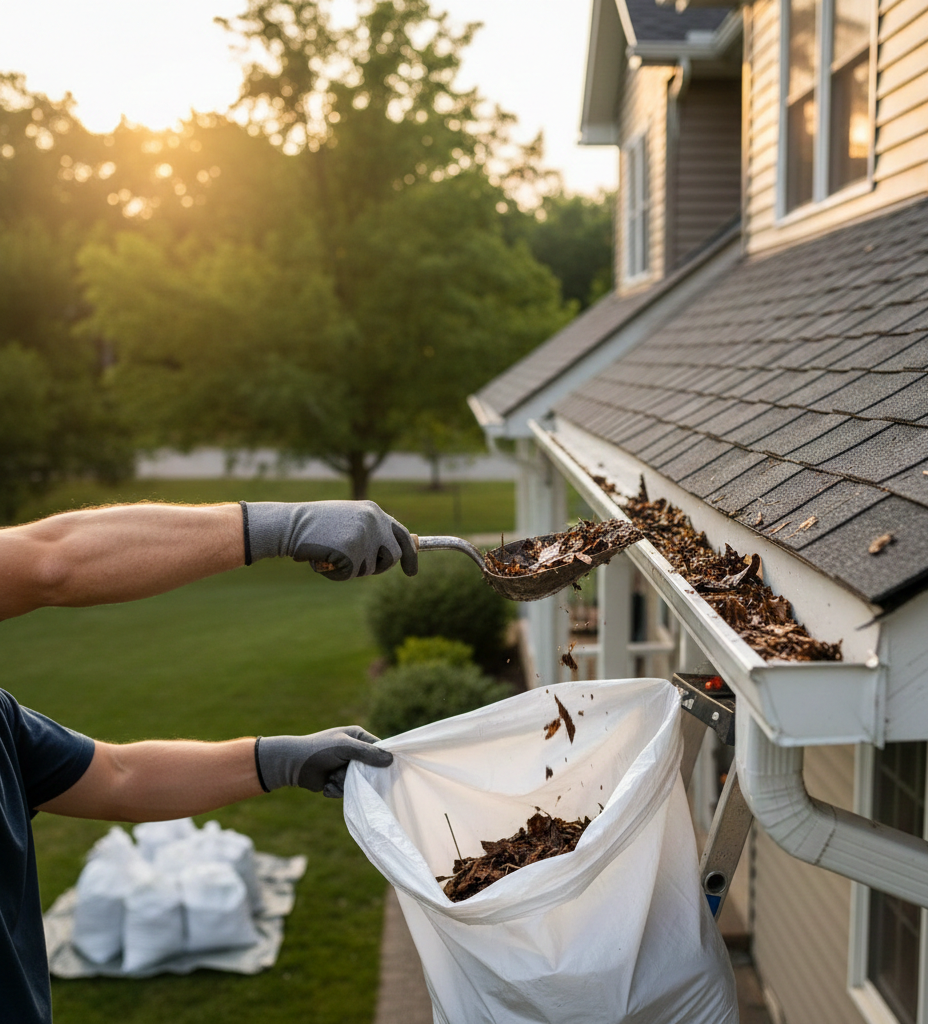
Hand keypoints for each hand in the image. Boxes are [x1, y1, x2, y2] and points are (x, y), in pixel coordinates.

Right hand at [241, 500, 416, 580]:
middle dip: (379, 567)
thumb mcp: (347, 519)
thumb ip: (369, 530)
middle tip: (358, 566)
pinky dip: (337, 574)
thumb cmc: (314, 525)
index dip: (410, 555)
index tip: (411, 571)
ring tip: (331, 555)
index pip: (402, 534)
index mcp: (374, 511)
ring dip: (352, 569)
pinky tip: (323, 560)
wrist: (289, 524)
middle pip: (393, 556)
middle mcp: (374, 521)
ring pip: (370, 569)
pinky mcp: (352, 551)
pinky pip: (351, 574)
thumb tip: (389, 552)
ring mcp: (364, 535)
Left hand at [256, 726, 392, 797]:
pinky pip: (346, 791)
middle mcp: (354, 752)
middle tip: (349, 774)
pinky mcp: (338, 781)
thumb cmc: (319, 750)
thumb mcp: (345, 747)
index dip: (384, 759)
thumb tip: (390, 760)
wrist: (292, 764)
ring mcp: (346, 767)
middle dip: (358, 775)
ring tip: (331, 776)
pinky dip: (336, 790)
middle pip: (370, 769)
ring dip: (344, 783)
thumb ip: (367, 753)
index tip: (388, 770)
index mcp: (358, 737)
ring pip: (358, 783)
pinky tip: (326, 784)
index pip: (379, 748)